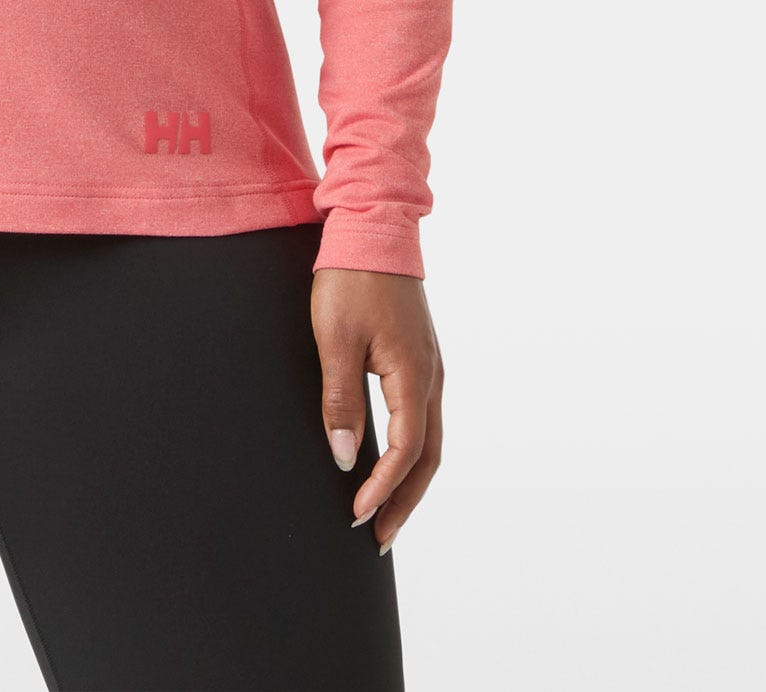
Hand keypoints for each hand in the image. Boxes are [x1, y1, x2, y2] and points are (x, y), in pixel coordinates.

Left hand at [310, 268, 443, 552]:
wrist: (372, 227)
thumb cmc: (350, 279)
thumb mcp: (334, 340)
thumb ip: (340, 400)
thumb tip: (345, 458)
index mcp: (413, 375)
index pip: (406, 451)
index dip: (383, 488)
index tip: (357, 514)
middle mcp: (431, 376)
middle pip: (428, 457)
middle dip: (405, 502)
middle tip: (379, 538)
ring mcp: (429, 367)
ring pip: (430, 440)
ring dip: (410, 481)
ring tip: (386, 512)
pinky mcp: (420, 358)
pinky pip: (423, 417)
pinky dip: (412, 451)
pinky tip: (391, 462)